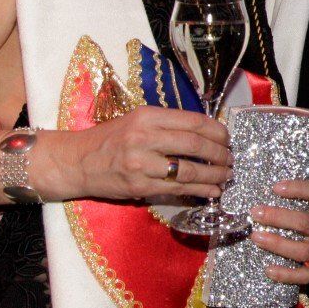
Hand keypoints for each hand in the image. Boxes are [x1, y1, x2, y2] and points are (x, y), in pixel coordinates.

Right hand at [55, 106, 232, 201]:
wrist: (76, 161)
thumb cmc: (110, 139)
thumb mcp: (137, 120)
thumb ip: (167, 125)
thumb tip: (205, 134)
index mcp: (147, 116)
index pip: (193, 122)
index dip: (217, 131)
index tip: (228, 138)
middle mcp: (145, 138)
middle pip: (195, 145)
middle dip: (220, 153)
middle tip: (231, 158)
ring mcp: (141, 164)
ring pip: (189, 170)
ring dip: (214, 174)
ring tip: (227, 176)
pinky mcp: (139, 187)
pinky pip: (177, 189)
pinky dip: (200, 190)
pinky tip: (212, 190)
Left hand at [249, 180, 308, 286]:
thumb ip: (295, 199)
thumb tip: (260, 187)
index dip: (298, 189)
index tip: (275, 187)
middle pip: (306, 223)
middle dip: (279, 217)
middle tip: (256, 213)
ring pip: (303, 250)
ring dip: (278, 244)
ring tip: (256, 237)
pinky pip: (302, 276)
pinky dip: (284, 274)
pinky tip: (268, 269)